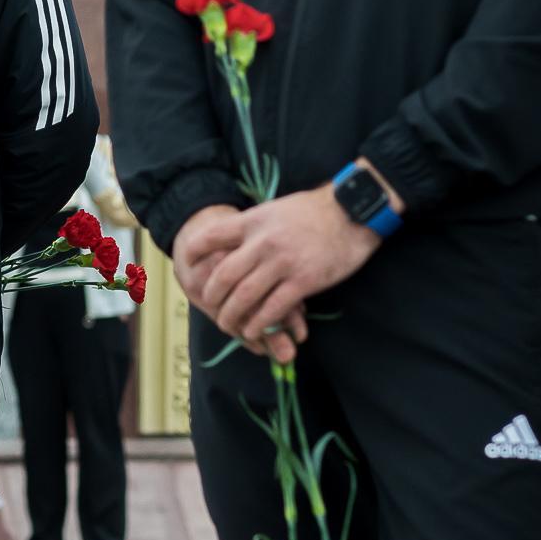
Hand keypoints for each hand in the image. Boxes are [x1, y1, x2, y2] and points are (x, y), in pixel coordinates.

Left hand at [171, 205, 304, 362]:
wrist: (352, 212)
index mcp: (253, 221)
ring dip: (231, 316)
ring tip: (227, 325)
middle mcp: (262, 242)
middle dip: (212, 296)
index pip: (211, 236)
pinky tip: (254, 331)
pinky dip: (259, 323)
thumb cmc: (314, 210)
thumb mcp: (275, 209)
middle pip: (224, 275)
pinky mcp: (303, 281)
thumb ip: (254, 226)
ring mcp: (282, 263)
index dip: (195, 252)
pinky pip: (273, 308)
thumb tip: (232, 242)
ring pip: (245, 296)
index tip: (189, 264)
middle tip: (209, 306)